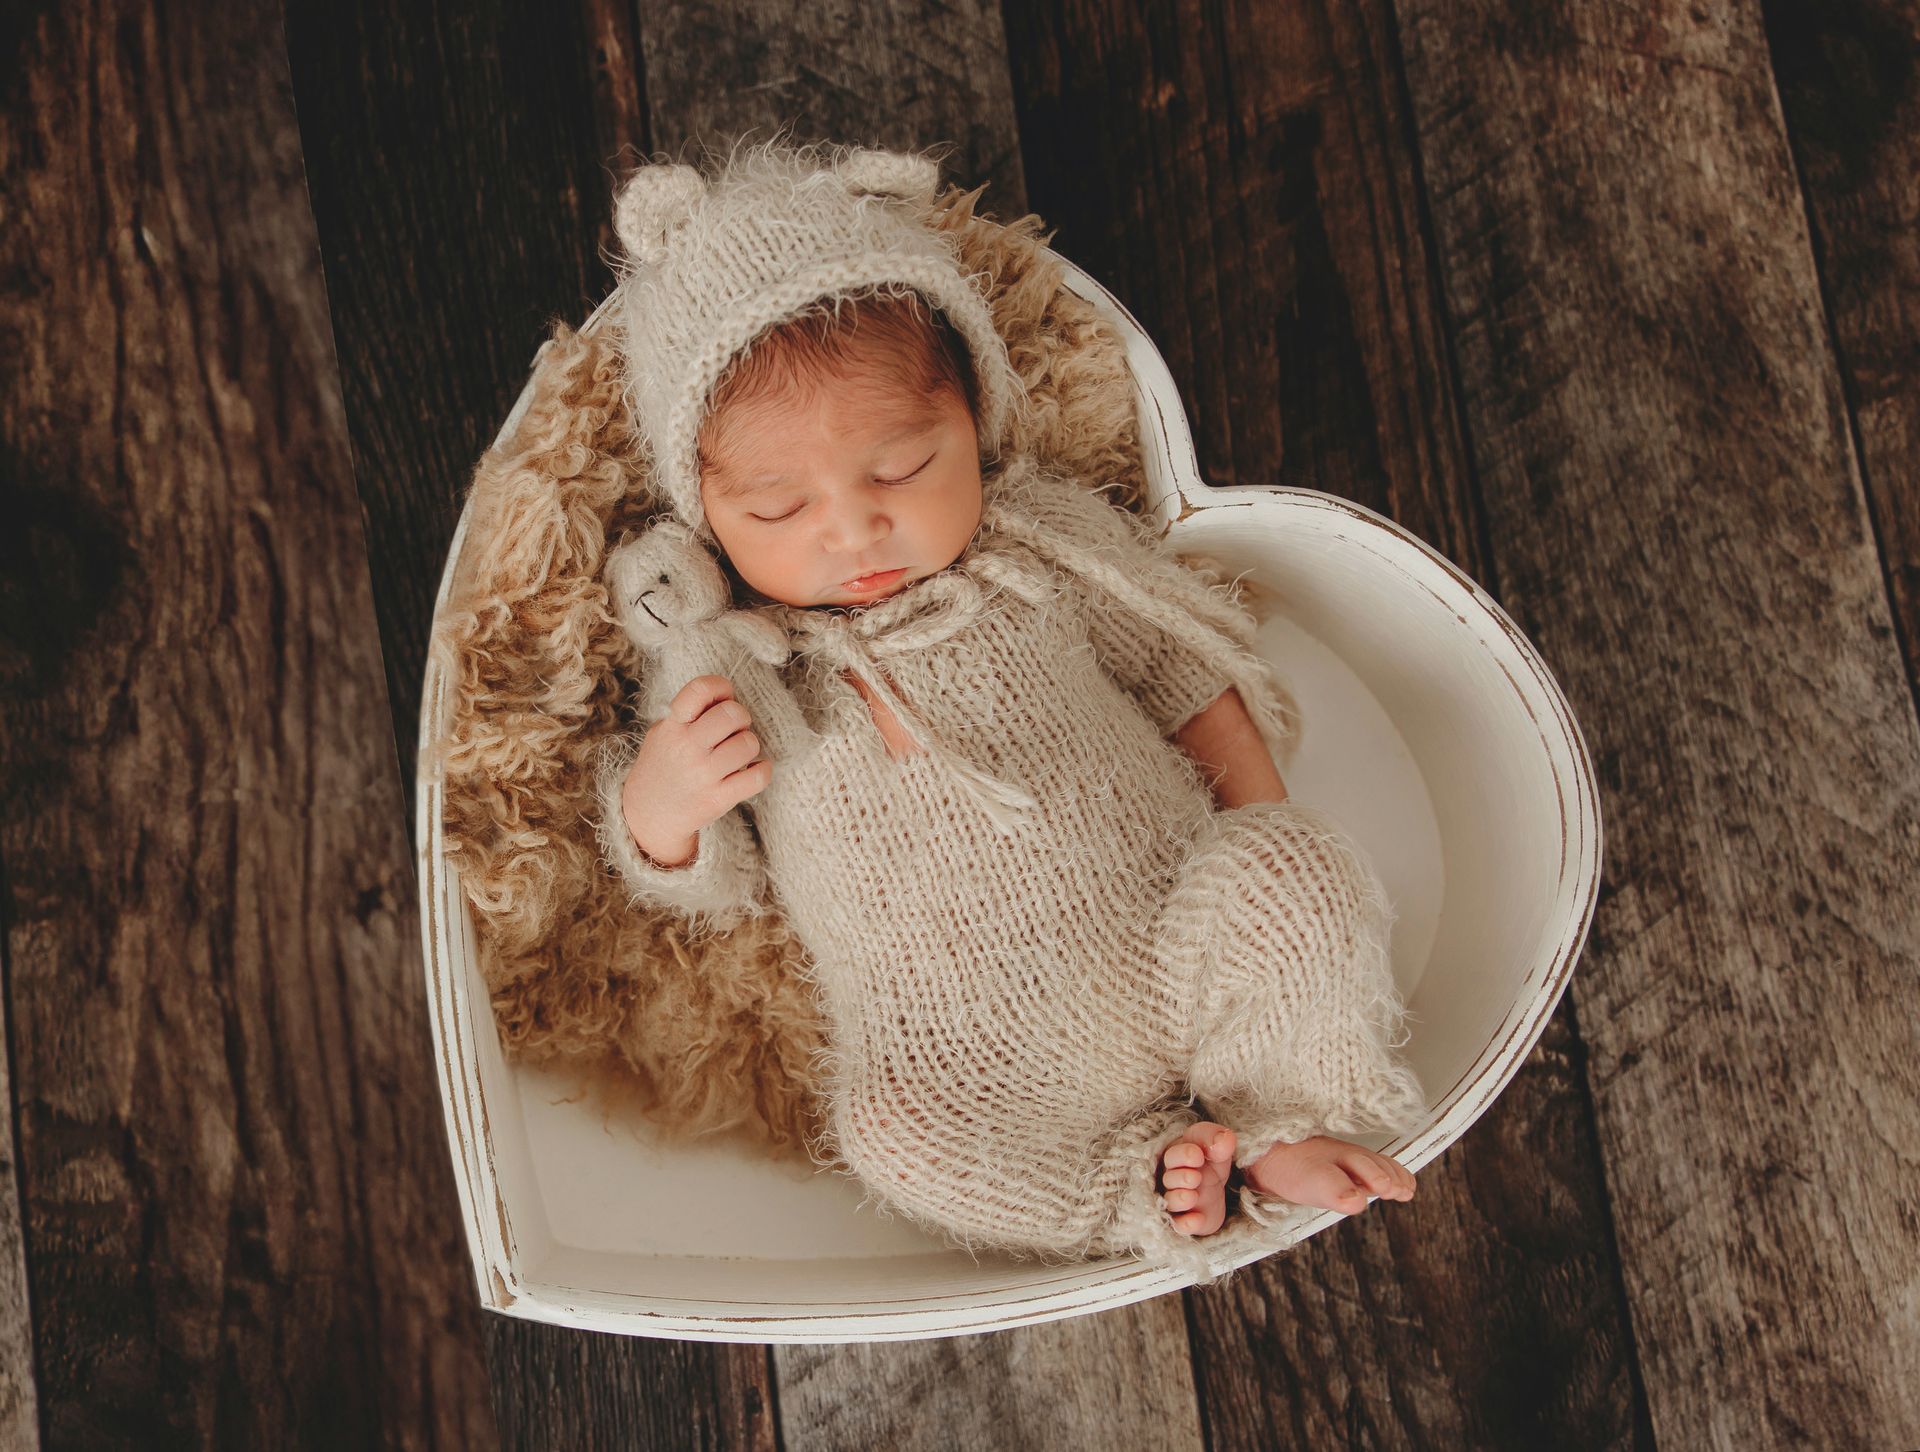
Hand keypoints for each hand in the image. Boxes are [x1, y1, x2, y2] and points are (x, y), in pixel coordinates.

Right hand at [621, 675, 771, 865]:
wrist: (648, 815)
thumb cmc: (664, 766)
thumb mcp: (664, 732)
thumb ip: (691, 713)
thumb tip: (728, 696)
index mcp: (672, 726)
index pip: (699, 689)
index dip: (720, 686)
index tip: (724, 697)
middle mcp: (687, 748)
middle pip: (732, 713)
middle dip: (741, 717)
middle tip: (735, 729)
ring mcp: (703, 775)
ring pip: (748, 743)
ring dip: (750, 745)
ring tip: (738, 752)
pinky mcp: (717, 800)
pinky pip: (757, 777)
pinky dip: (763, 770)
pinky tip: (753, 769)